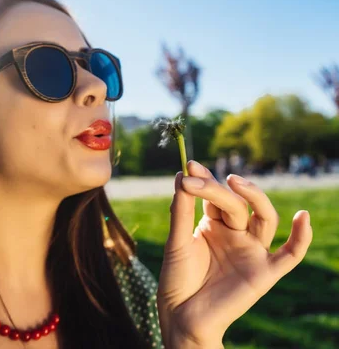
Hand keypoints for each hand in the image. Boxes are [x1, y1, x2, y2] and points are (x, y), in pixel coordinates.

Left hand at [157, 160, 312, 347]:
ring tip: (235, 182)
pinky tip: (303, 216)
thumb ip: (181, 210)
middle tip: (193, 179)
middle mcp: (235, 234)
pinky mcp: (265, 273)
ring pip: (264, 218)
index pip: (215, 195)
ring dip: (254, 197)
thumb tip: (182, 174)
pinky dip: (302, 237)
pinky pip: (290, 255)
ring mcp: (251, 251)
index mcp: (214, 224)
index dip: (205, 179)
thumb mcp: (177, 240)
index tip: (190, 165)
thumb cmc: (177, 279)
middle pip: (236, 203)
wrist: (180, 316)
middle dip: (215, 188)